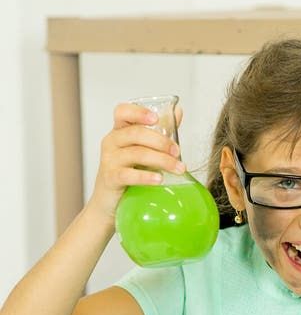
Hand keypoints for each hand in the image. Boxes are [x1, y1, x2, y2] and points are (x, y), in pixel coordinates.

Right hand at [87, 102, 185, 220]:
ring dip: (162, 160)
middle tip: (178, 152)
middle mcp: (111, 142)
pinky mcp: (111, 178)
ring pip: (137, 154)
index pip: (122, 112)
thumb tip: (179, 112)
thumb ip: (159, 132)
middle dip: (161, 142)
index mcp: (119, 131)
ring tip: (178, 169)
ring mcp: (109, 160)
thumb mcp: (143, 149)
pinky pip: (129, 175)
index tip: (156, 119)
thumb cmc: (128, 172)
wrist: (108, 202)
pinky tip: (160, 179)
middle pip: (136, 134)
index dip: (138, 112)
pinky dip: (146, 176)